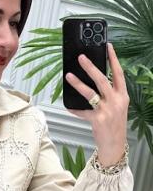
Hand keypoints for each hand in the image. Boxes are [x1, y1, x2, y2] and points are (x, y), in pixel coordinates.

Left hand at [64, 43, 128, 165]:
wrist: (115, 144)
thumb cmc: (114, 125)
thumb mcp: (117, 107)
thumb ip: (109, 95)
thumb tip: (93, 81)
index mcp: (123, 96)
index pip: (118, 73)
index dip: (113, 59)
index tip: (107, 46)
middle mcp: (116, 101)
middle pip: (102, 79)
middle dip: (90, 67)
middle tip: (81, 58)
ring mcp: (107, 110)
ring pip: (90, 93)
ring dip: (78, 83)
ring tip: (68, 76)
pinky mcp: (97, 120)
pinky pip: (82, 111)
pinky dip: (74, 109)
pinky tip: (68, 105)